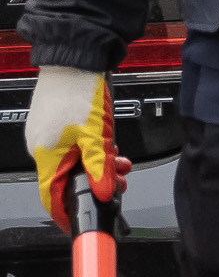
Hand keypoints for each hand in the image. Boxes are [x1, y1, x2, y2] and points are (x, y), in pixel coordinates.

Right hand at [26, 67, 124, 234]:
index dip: (69, 212)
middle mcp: (41, 147)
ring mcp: (47, 134)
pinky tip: (107, 142)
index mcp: (45, 156)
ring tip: (119, 159)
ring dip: (98, 164)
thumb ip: (100, 167)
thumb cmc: (79, 90)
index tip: (84, 220)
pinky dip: (90, 149)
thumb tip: (105, 193)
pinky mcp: (56, 122)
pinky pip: (72, 145)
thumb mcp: (96, 134)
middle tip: (119, 180)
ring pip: (73, 161)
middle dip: (96, 182)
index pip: (53, 197)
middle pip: (67, 178)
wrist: (77, 56)